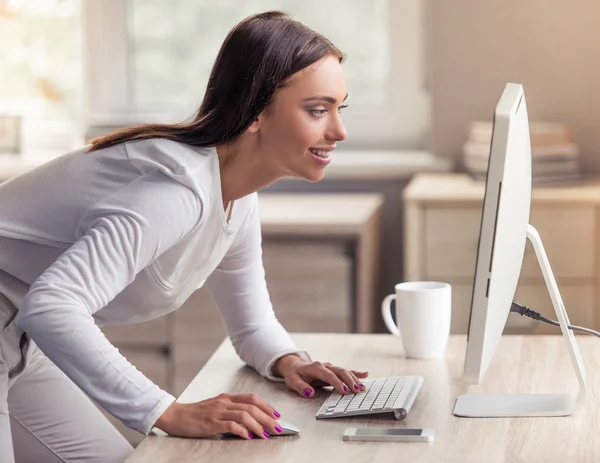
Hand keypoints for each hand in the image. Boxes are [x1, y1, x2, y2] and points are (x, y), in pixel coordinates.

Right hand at [154, 393, 283, 439]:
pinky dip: (242, 430)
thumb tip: (249, 422)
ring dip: (258, 425)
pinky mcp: (211, 423)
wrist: (174, 416)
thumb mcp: (215, 408)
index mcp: (226, 398)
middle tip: (278, 427)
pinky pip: (231, 425)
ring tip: (266, 435)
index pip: (252, 398)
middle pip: (252, 406)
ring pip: (244, 415)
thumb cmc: (194, 414)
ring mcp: (218, 412)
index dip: (266, 406)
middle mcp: (224, 402)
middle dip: (267, 417)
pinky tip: (248, 436)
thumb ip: (230, 411)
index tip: (277, 415)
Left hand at [273, 355, 368, 397]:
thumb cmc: (294, 374)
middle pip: (340, 371)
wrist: (294, 365)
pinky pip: (345, 371)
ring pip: (344, 371)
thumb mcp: (292, 381)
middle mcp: (325, 366)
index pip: (328, 375)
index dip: (337, 383)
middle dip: (349, 381)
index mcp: (316, 367)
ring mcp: (330, 367)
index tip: (344, 391)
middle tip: (357, 391)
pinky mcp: (333, 370)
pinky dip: (355, 373)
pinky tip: (365, 375)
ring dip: (354, 379)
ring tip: (362, 388)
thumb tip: (309, 393)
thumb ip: (301, 387)